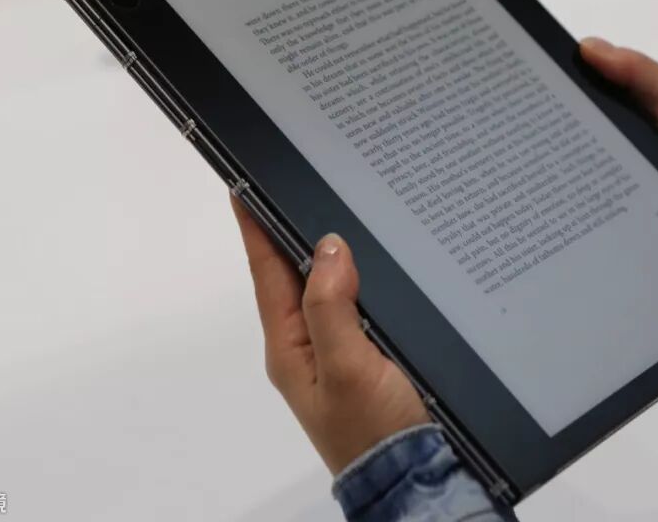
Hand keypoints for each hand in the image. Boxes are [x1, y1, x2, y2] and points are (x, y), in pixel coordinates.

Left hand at [232, 198, 429, 474]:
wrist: (415, 479)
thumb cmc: (374, 430)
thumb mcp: (348, 368)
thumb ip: (332, 307)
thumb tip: (327, 247)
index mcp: (289, 346)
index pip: (267, 272)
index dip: (255, 227)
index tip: (242, 185)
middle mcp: (307, 344)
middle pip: (293, 276)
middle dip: (290, 229)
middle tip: (296, 178)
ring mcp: (337, 350)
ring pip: (328, 287)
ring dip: (329, 250)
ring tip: (334, 204)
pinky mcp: (368, 355)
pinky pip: (356, 303)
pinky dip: (361, 275)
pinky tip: (377, 257)